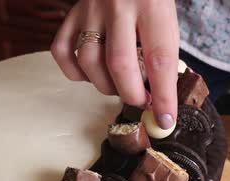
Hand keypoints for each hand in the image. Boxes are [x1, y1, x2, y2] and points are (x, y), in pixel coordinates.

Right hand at [50, 0, 179, 128]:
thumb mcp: (166, 13)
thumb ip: (163, 49)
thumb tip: (162, 97)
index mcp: (152, 2)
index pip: (160, 59)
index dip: (164, 96)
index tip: (166, 120)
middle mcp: (117, 4)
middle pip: (120, 65)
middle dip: (133, 95)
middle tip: (142, 102)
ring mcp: (89, 8)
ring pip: (90, 63)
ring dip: (106, 86)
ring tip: (121, 85)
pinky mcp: (70, 13)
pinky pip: (63, 52)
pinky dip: (76, 73)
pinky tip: (92, 73)